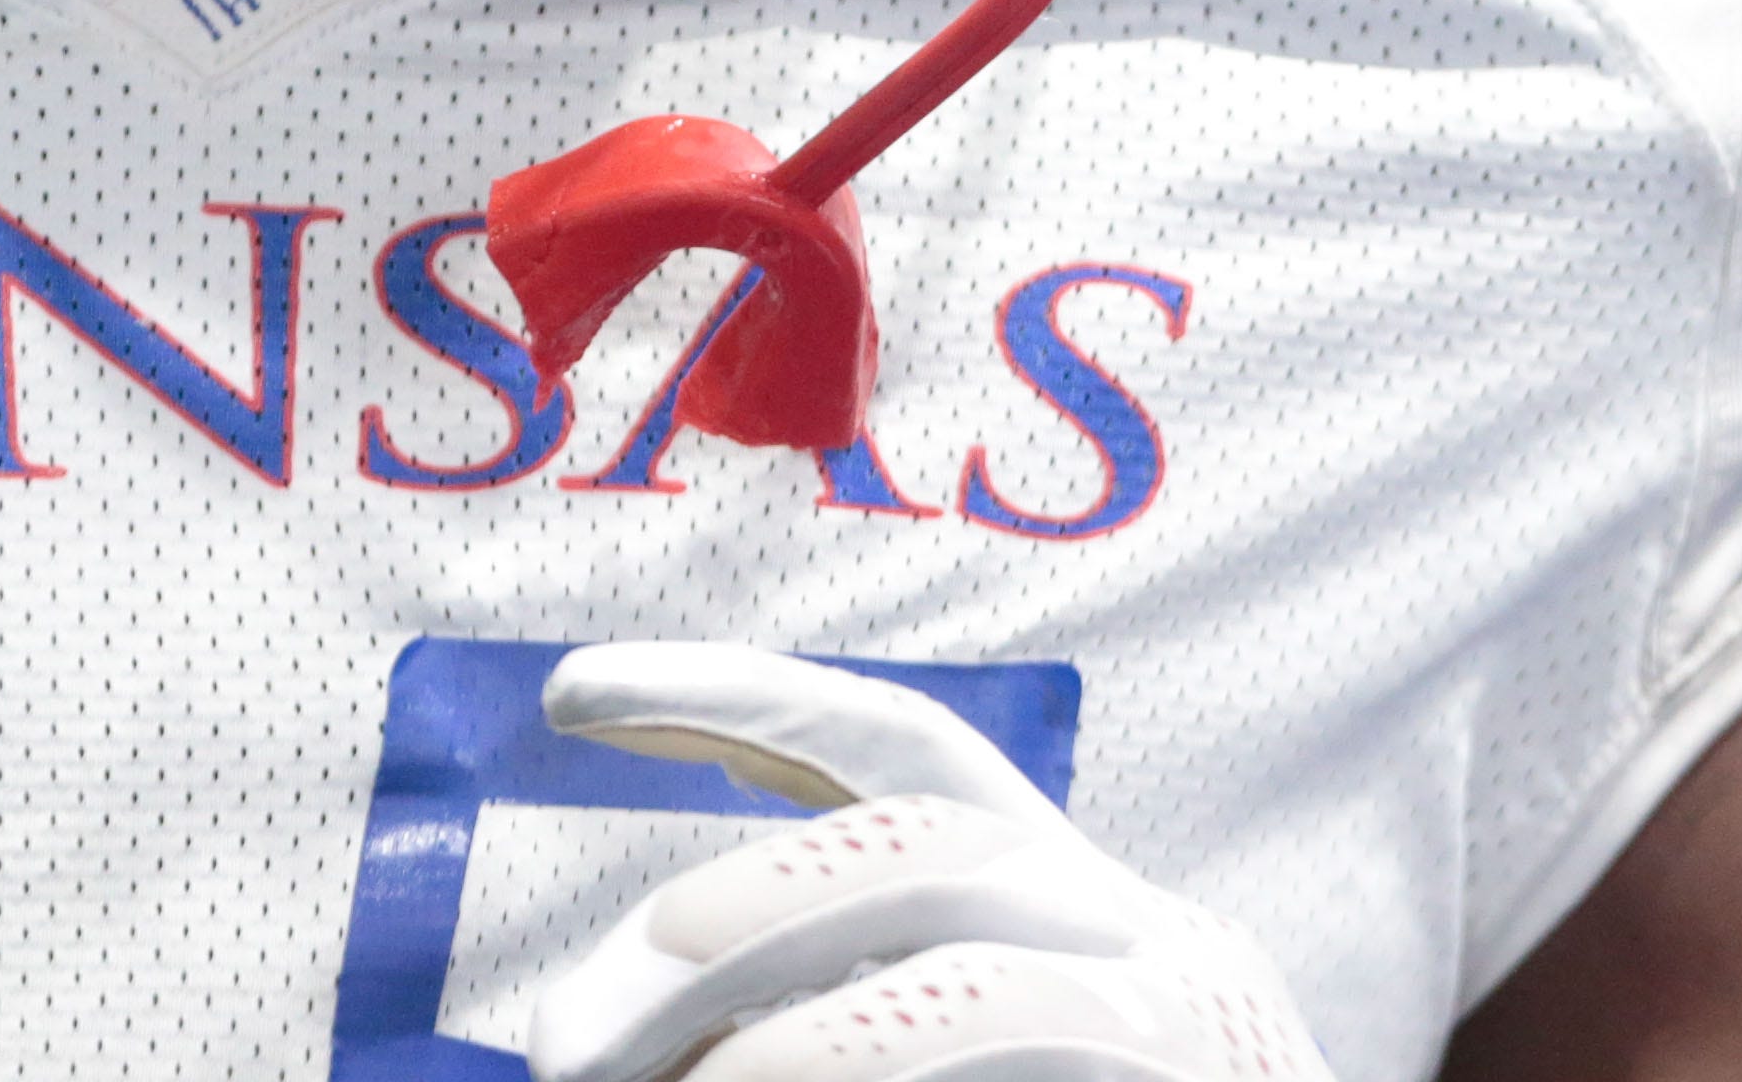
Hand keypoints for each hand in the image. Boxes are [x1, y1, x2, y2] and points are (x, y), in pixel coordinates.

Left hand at [524, 643, 1334, 1081]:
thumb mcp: (969, 1048)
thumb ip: (833, 1023)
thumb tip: (611, 1033)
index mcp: (1075, 903)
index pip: (899, 758)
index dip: (741, 699)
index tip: (566, 698)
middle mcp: (1144, 937)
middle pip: (917, 852)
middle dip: (717, 923)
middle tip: (553, 1044)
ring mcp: (1188, 1034)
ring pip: (968, 993)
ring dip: (785, 1054)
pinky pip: (1019, 1073)